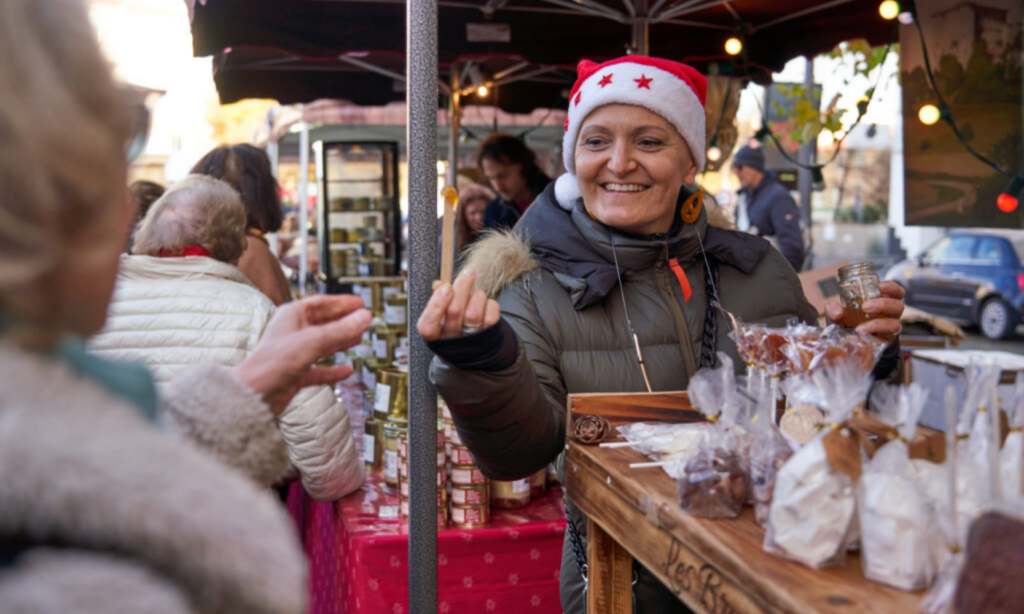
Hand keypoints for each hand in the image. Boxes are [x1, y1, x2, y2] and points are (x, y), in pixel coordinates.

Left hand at [235, 295, 370, 415]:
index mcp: (292, 316)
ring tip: (358, 338)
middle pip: (324, 322)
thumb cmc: (272, 364)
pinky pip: (320, 370)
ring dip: (341, 341)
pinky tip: (346, 371)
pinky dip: (333, 370)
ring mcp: (294, 353)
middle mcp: (293, 333)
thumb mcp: (312, 341)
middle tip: (363, 319)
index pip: (322, 303)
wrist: (254, 395)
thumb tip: (364, 317)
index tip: (360, 303)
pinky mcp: (296, 373)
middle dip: (344, 321)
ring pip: (323, 344)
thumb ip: (341, 330)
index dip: (342, 302)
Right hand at [417, 269, 500, 340]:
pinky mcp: (488, 338)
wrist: (474, 346)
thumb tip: (438, 284)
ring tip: (476, 293)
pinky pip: (491, 317)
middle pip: (454, 312)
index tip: (446, 287)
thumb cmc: (453, 325)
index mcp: (434, 335)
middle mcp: (451, 340)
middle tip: (468, 274)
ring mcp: (470, 341)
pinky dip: (490, 305)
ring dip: (477, 296)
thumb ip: (438, 299)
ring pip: (474, 313)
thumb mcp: (441, 314)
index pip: (428, 325)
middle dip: (462, 288)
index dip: (437, 304)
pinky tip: (485, 303)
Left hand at [825, 280, 904, 341]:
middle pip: (898, 306)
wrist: (850, 339)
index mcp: (884, 301)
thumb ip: (833, 309)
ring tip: (859, 328)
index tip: (880, 286)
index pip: (897, 292)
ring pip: (894, 324)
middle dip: (883, 304)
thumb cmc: (849, 319)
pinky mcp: (885, 342)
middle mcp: (891, 314)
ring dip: (877, 324)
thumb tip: (837, 313)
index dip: (892, 288)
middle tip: (865, 307)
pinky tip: (855, 337)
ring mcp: (890, 329)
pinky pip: (882, 341)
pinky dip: (868, 339)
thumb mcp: (839, 311)